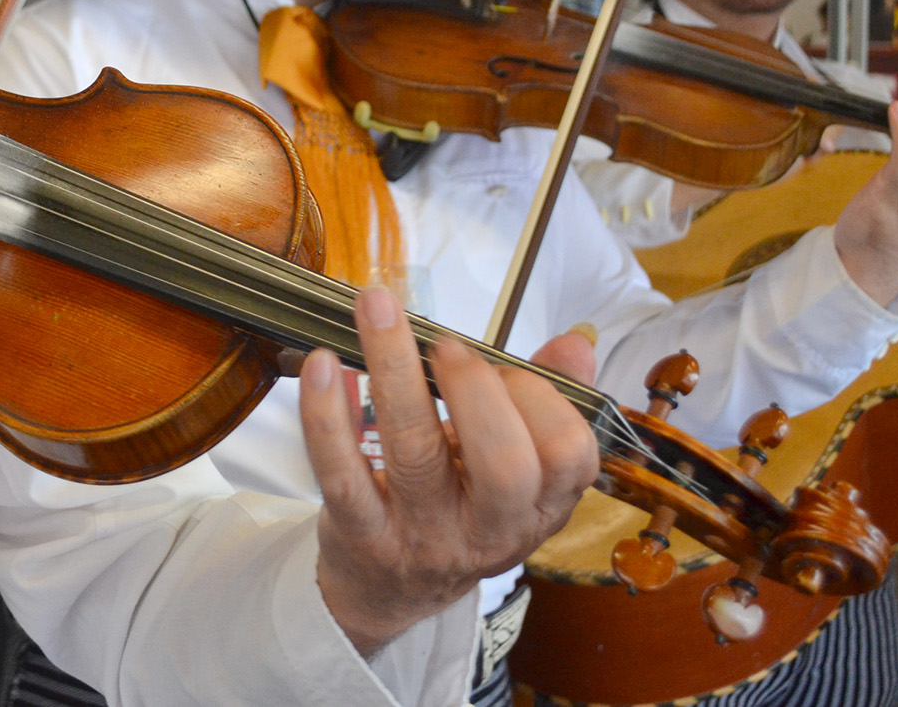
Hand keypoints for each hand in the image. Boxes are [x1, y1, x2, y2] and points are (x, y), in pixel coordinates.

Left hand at [300, 287, 598, 656]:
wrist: (391, 589)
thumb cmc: (460, 505)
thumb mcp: (516, 469)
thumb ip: (546, 402)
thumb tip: (575, 343)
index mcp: (539, 506)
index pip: (570, 455)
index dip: (541, 398)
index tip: (503, 368)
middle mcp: (489, 528)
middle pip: (505, 465)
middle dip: (477, 390)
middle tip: (446, 347)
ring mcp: (423, 533)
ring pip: (415, 453)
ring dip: (394, 367)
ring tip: (377, 308)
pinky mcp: (361, 532)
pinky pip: (342, 472)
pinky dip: (327, 415)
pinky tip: (322, 364)